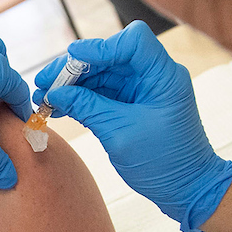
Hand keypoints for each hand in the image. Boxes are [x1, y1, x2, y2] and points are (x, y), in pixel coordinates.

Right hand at [35, 21, 231, 231]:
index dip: (100, 46)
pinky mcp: (134, 104)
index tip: (71, 60)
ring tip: (43, 98)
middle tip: (44, 83)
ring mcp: (144, 90)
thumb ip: (87, 108)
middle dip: (75, 68)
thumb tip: (54, 93)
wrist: (187, 190)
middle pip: (110, 55)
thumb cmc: (165, 164)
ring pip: (102, 73)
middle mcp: (155, 77)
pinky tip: (58, 106)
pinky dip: (81, 97)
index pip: (133, 41)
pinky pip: (103, 92)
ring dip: (72, 84)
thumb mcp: (120, 135)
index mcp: (164, 77)